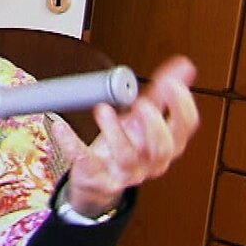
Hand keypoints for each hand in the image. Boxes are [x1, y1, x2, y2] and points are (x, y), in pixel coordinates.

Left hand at [52, 56, 200, 217]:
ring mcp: (124, 172)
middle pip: (162, 147)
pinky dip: (71, 143)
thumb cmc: (123, 145)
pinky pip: (84, 161)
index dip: (182, 105)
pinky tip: (60, 127)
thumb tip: (184, 67)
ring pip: (127, 157)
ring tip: (102, 109)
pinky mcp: (96, 176)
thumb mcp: (142, 120)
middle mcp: (150, 161)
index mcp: (166, 144)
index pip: (185, 127)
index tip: (171, 83)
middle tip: (141, 103)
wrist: (97, 179)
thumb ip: (160, 93)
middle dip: (154, 124)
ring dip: (115, 131)